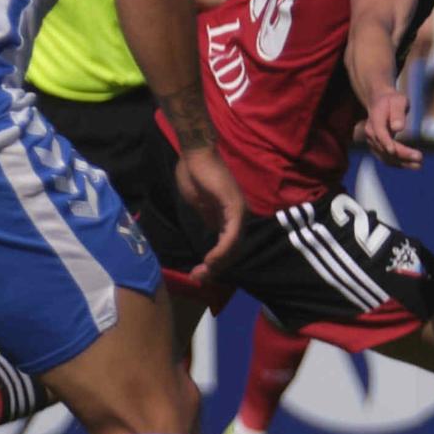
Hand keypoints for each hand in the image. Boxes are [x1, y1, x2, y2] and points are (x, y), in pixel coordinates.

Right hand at [174, 147, 245, 283]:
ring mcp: (239, 212)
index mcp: (230, 217)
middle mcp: (239, 217)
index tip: (198, 273)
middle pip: (232, 251)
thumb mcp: (200, 205)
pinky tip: (211, 259)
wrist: (195, 155)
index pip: (228, 246)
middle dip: (215, 268)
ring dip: (218, 263)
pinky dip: (222, 249)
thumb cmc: (194, 175)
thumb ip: (208, 219)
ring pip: (234, 246)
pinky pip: (231, 235)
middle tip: (198, 278)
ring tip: (202, 273)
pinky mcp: (234, 207)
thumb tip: (211, 233)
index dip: (214, 262)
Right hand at [361, 89, 423, 168]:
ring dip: (401, 162)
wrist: (380, 102)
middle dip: (401, 154)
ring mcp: (373, 142)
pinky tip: (411, 165)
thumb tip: (398, 127)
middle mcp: (371, 132)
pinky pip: (386, 158)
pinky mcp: (377, 147)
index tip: (393, 151)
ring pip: (385, 156)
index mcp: (375, 119)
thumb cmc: (392, 100)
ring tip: (418, 165)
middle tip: (419, 158)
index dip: (386, 142)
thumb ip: (398, 113)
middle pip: (384, 147)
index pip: (379, 133)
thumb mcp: (398, 100)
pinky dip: (398, 163)